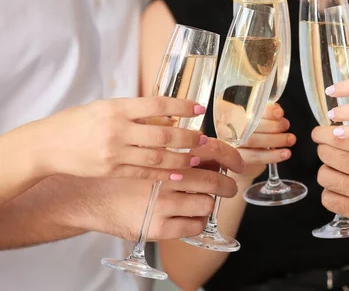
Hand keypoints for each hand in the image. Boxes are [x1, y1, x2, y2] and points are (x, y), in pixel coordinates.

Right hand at [27, 96, 210, 180]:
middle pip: (163, 133)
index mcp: (117, 108)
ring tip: (196, 157)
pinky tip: (178, 173)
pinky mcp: (112, 170)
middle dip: (188, 137)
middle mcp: (117, 129)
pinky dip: (164, 174)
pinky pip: (145, 173)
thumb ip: (136, 111)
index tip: (200, 108)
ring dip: (181, 158)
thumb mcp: (105, 107)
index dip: (183, 106)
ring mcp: (115, 152)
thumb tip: (170, 117)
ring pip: (157, 157)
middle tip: (203, 138)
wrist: (46, 146)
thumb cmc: (77, 122)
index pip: (158, 104)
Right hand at [72, 138, 244, 239]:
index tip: (238, 164)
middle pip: (214, 181)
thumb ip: (172, 148)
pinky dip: (198, 221)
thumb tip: (203, 145)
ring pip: (206, 205)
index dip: (231, 157)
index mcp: (168, 156)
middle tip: (230, 187)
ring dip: (210, 202)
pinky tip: (191, 216)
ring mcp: (163, 205)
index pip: (212, 151)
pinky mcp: (157, 227)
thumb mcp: (145, 151)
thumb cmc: (119, 171)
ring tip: (204, 201)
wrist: (86, 195)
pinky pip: (192, 227)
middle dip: (228, 185)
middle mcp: (168, 179)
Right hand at [235, 103, 295, 181]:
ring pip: (253, 140)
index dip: (266, 111)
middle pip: (251, 125)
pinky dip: (272, 155)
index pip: (250, 110)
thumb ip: (266, 114)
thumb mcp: (258, 123)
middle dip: (273, 125)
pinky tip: (284, 153)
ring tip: (290, 139)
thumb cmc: (251, 137)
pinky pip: (255, 156)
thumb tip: (277, 110)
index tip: (280, 113)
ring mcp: (230, 144)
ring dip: (275, 139)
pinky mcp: (236, 159)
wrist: (240, 161)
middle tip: (286, 126)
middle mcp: (228, 127)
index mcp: (234, 115)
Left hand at [312, 125, 348, 232]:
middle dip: (324, 149)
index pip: (337, 136)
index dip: (322, 133)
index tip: (320, 133)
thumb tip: (343, 128)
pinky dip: (330, 193)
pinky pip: (328, 200)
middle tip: (329, 150)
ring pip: (324, 176)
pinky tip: (340, 189)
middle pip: (325, 154)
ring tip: (336, 170)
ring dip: (327, 171)